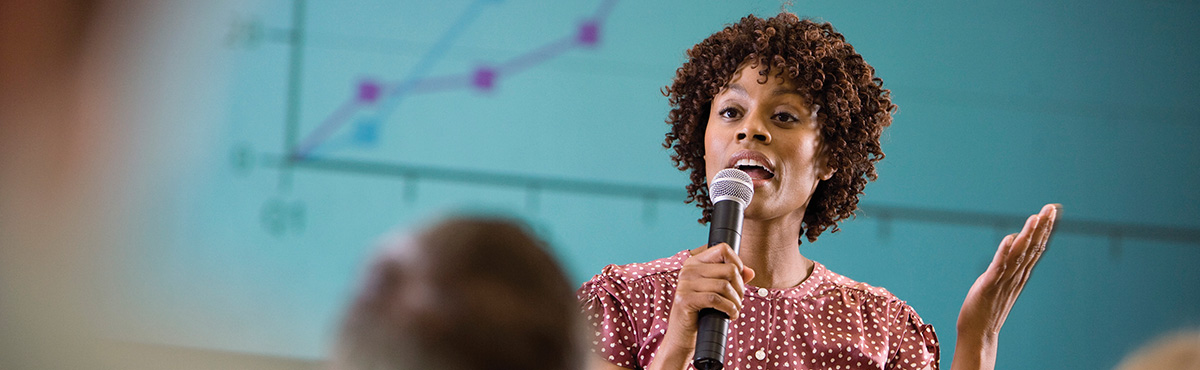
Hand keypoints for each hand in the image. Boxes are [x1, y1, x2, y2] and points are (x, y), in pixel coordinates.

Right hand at [648, 244, 754, 369]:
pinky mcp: (684, 299)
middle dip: (740, 288)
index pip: (723, 249)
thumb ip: (732, 279)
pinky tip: (730, 315)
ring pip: (725, 285)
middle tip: (738, 301)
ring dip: (736, 301)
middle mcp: (688, 269)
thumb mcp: (718, 293)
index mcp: (694, 262)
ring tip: (734, 310)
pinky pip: (716, 299)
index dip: (738, 264)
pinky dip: (729, 309)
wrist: (683, 337)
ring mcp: (684, 284)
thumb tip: (750, 272)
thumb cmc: (702, 314)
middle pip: (729, 269)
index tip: (738, 281)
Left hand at [952, 203, 1059, 369]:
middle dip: (1042, 227)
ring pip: (1019, 255)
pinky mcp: (988, 285)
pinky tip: (1009, 239)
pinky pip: (998, 267)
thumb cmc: (988, 305)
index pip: (1036, 247)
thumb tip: (1014, 241)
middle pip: (1033, 248)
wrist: (979, 332)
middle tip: (1051, 207)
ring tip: (1036, 217)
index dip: (1045, 228)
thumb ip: (1011, 262)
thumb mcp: (1002, 280)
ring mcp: (1004, 281)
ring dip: (1028, 236)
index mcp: (1020, 273)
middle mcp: (1016, 275)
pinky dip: (1004, 253)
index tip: (1053, 210)